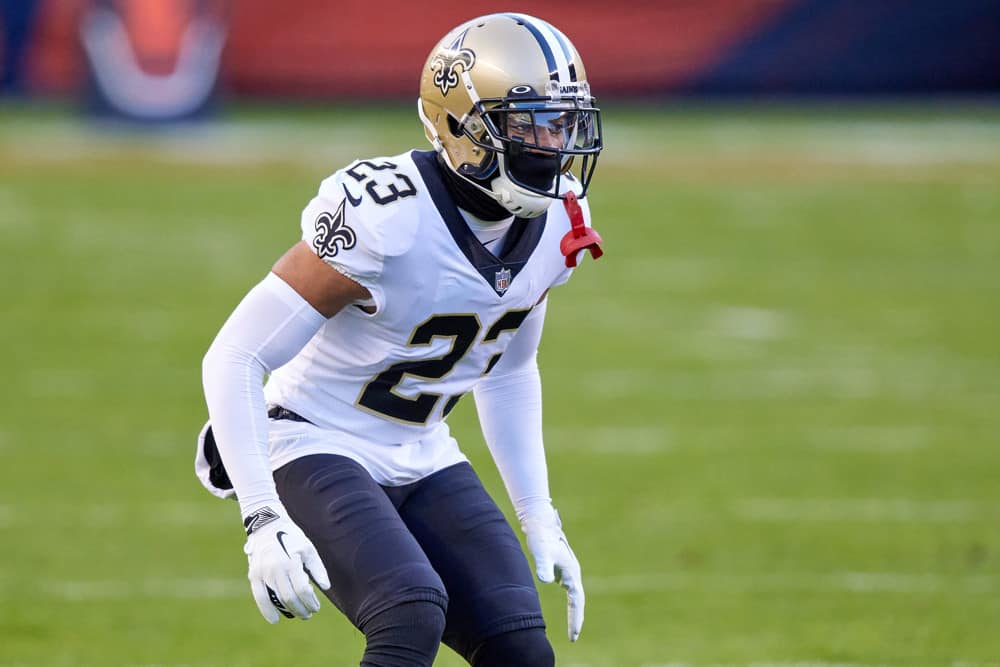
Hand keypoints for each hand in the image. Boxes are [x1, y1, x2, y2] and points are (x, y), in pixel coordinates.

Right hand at [242, 505, 330, 622]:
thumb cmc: (292, 537)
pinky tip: (274, 619)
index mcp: (291, 561)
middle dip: (301, 609)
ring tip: (296, 614)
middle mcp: (275, 568)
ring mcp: (262, 572)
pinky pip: (259, 596)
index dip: (310, 601)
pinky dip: (266, 610)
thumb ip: (317, 568)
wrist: (267, 526)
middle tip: (308, 614)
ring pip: (276, 598)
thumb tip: (326, 587)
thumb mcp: (308, 548)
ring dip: (287, 610)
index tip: (316, 607)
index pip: (302, 589)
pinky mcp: (253, 575)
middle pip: (289, 596)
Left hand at [521, 505, 584, 641]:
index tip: (573, 634)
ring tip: (573, 627)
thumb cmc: (540, 537)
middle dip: (576, 618)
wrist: (540, 521)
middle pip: (578, 600)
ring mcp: (568, 570)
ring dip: (575, 611)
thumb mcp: (541, 552)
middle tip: (573, 637)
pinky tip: (568, 604)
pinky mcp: (562, 567)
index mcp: (571, 572)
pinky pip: (570, 589)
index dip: (575, 618)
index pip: (576, 601)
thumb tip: (546, 581)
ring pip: (575, 595)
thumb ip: (543, 566)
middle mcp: (573, 572)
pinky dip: (571, 601)